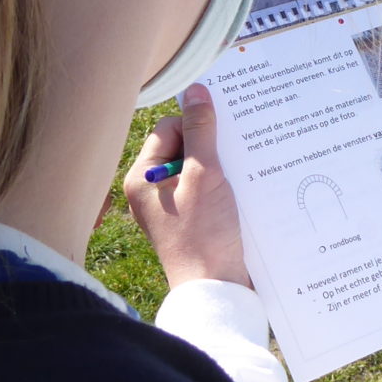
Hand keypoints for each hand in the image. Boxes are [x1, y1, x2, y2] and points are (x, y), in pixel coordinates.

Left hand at [125, 84, 251, 288]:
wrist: (215, 290)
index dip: (196, 128)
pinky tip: (240, 194)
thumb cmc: (204, 235)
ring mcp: (170, 208)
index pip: (168, 129)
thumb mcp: (205, 175)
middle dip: (211, 148)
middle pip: (184, 147)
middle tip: (232, 157)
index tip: (220, 141)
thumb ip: (201, 130)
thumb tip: (197, 90)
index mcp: (142, 177)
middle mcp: (150, 191)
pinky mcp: (189, 222)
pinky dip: (222, 188)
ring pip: (197, 169)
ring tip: (238, 177)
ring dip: (219, 168)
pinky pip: (205, 191)